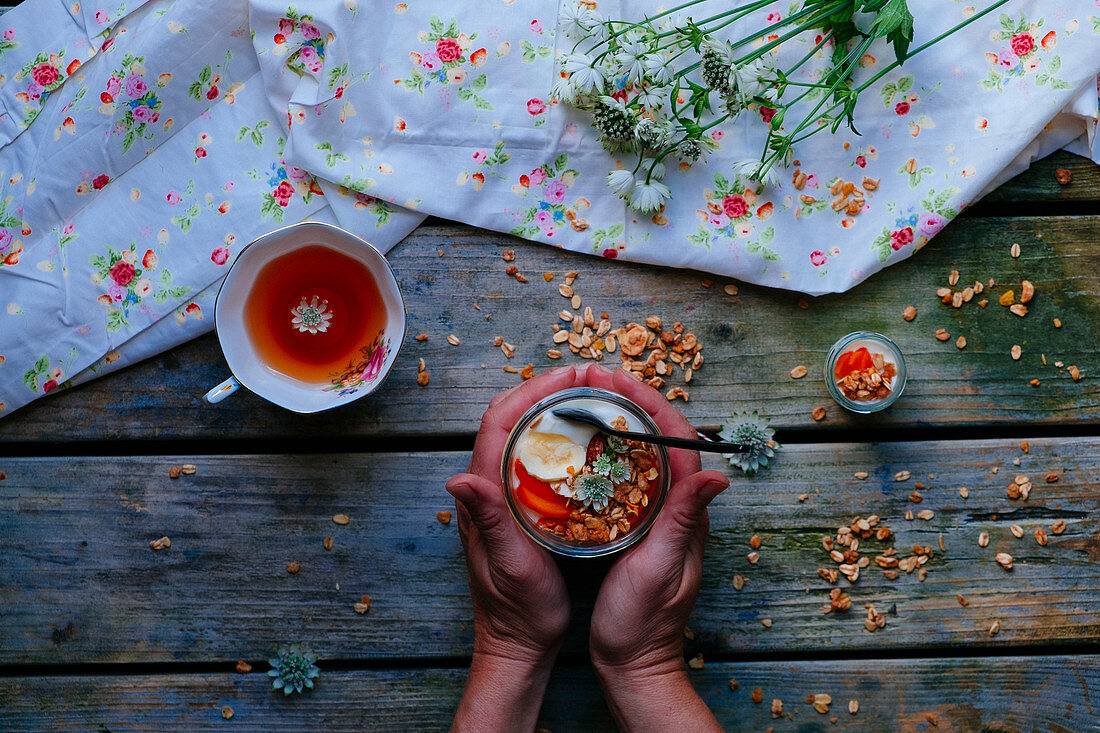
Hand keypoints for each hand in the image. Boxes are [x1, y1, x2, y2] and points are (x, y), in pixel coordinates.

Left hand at [446, 364, 595, 730]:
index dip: (533, 389)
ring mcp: (501, 497)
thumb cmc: (518, 613)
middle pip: (511, 418)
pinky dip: (556, 436)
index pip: (500, 422)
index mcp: (483, 495)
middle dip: (547, 388)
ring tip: (591, 396)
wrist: (516, 647)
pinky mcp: (516, 508)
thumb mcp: (510, 567)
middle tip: (591, 377)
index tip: (573, 374)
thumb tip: (458, 479)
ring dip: (551, 407)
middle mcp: (486, 489)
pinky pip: (533, 457)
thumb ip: (487, 522)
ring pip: (522, 434)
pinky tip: (584, 439)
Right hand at [584, 366, 727, 730]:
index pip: (678, 441)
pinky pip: (629, 474)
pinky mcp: (638, 526)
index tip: (616, 380)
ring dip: (622, 419)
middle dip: (632, 401)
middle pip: (661, 439)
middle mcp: (677, 508)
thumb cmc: (643, 623)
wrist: (634, 663)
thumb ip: (683, 522)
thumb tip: (718, 473)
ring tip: (590, 397)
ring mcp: (658, 516)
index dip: (649, 404)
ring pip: (645, 453)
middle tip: (596, 378)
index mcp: (687, 513)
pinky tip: (585, 444)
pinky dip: (610, 449)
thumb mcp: (659, 570)